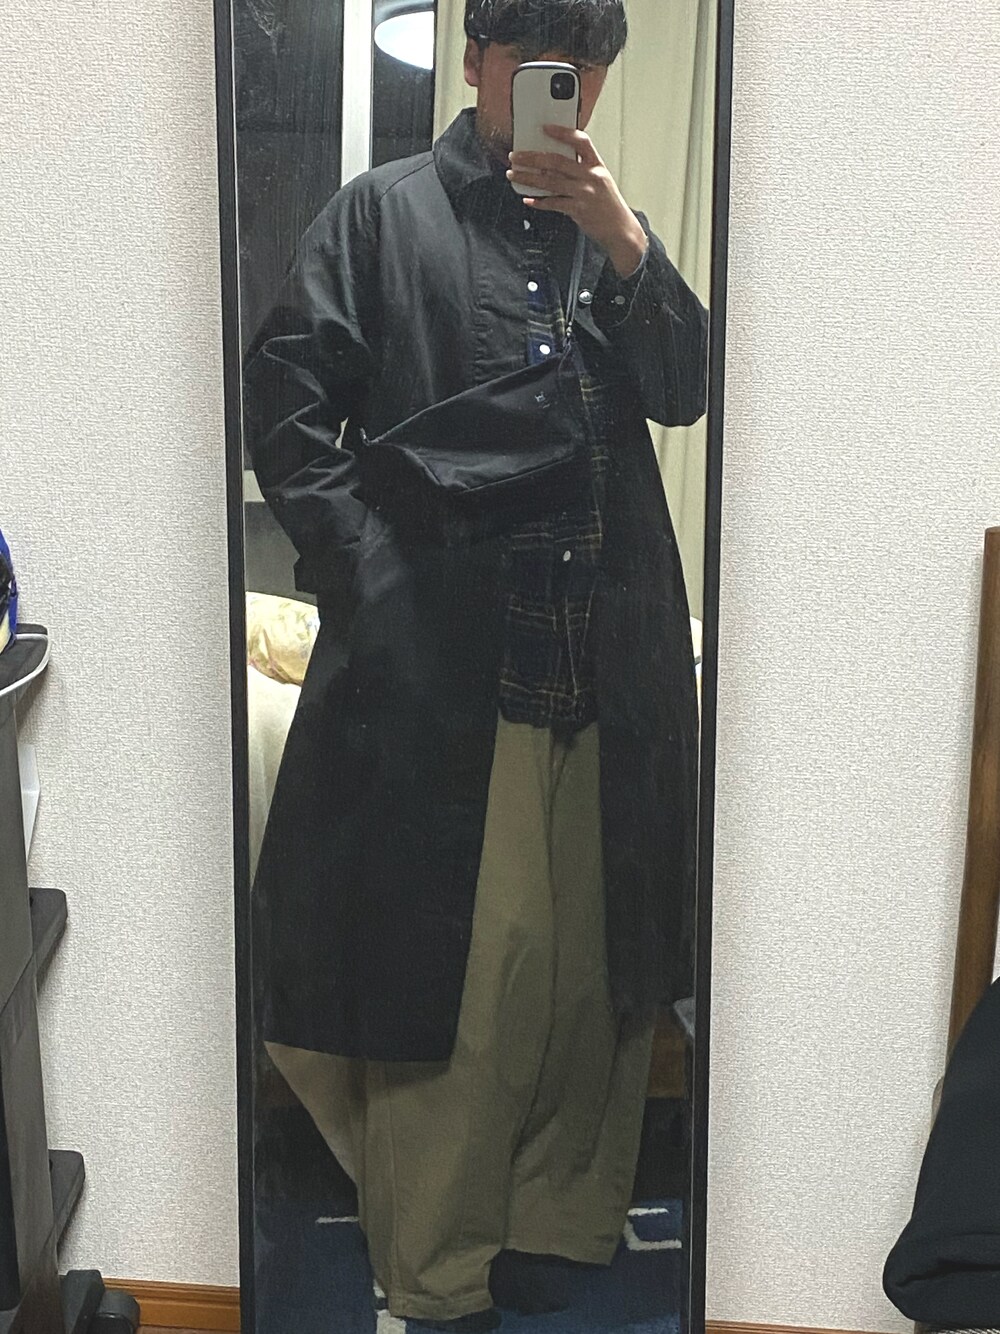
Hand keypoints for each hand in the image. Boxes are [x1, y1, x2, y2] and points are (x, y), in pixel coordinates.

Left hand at [507, 125, 648, 277]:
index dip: (562, 132)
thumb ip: (581, 171)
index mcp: (597, 165)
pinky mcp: (578, 210)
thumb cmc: (608, 206)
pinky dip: (538, 202)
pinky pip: (553, 203)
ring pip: (550, 182)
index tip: (544, 128)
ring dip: (528, 177)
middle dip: (532, 157)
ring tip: (514, 174)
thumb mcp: (600, 181)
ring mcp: (584, 193)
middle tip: (515, 156)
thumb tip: (552, 165)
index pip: (580, 141)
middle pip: (556, 161)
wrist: (621, 230)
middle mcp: (591, 176)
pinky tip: (528, 199)